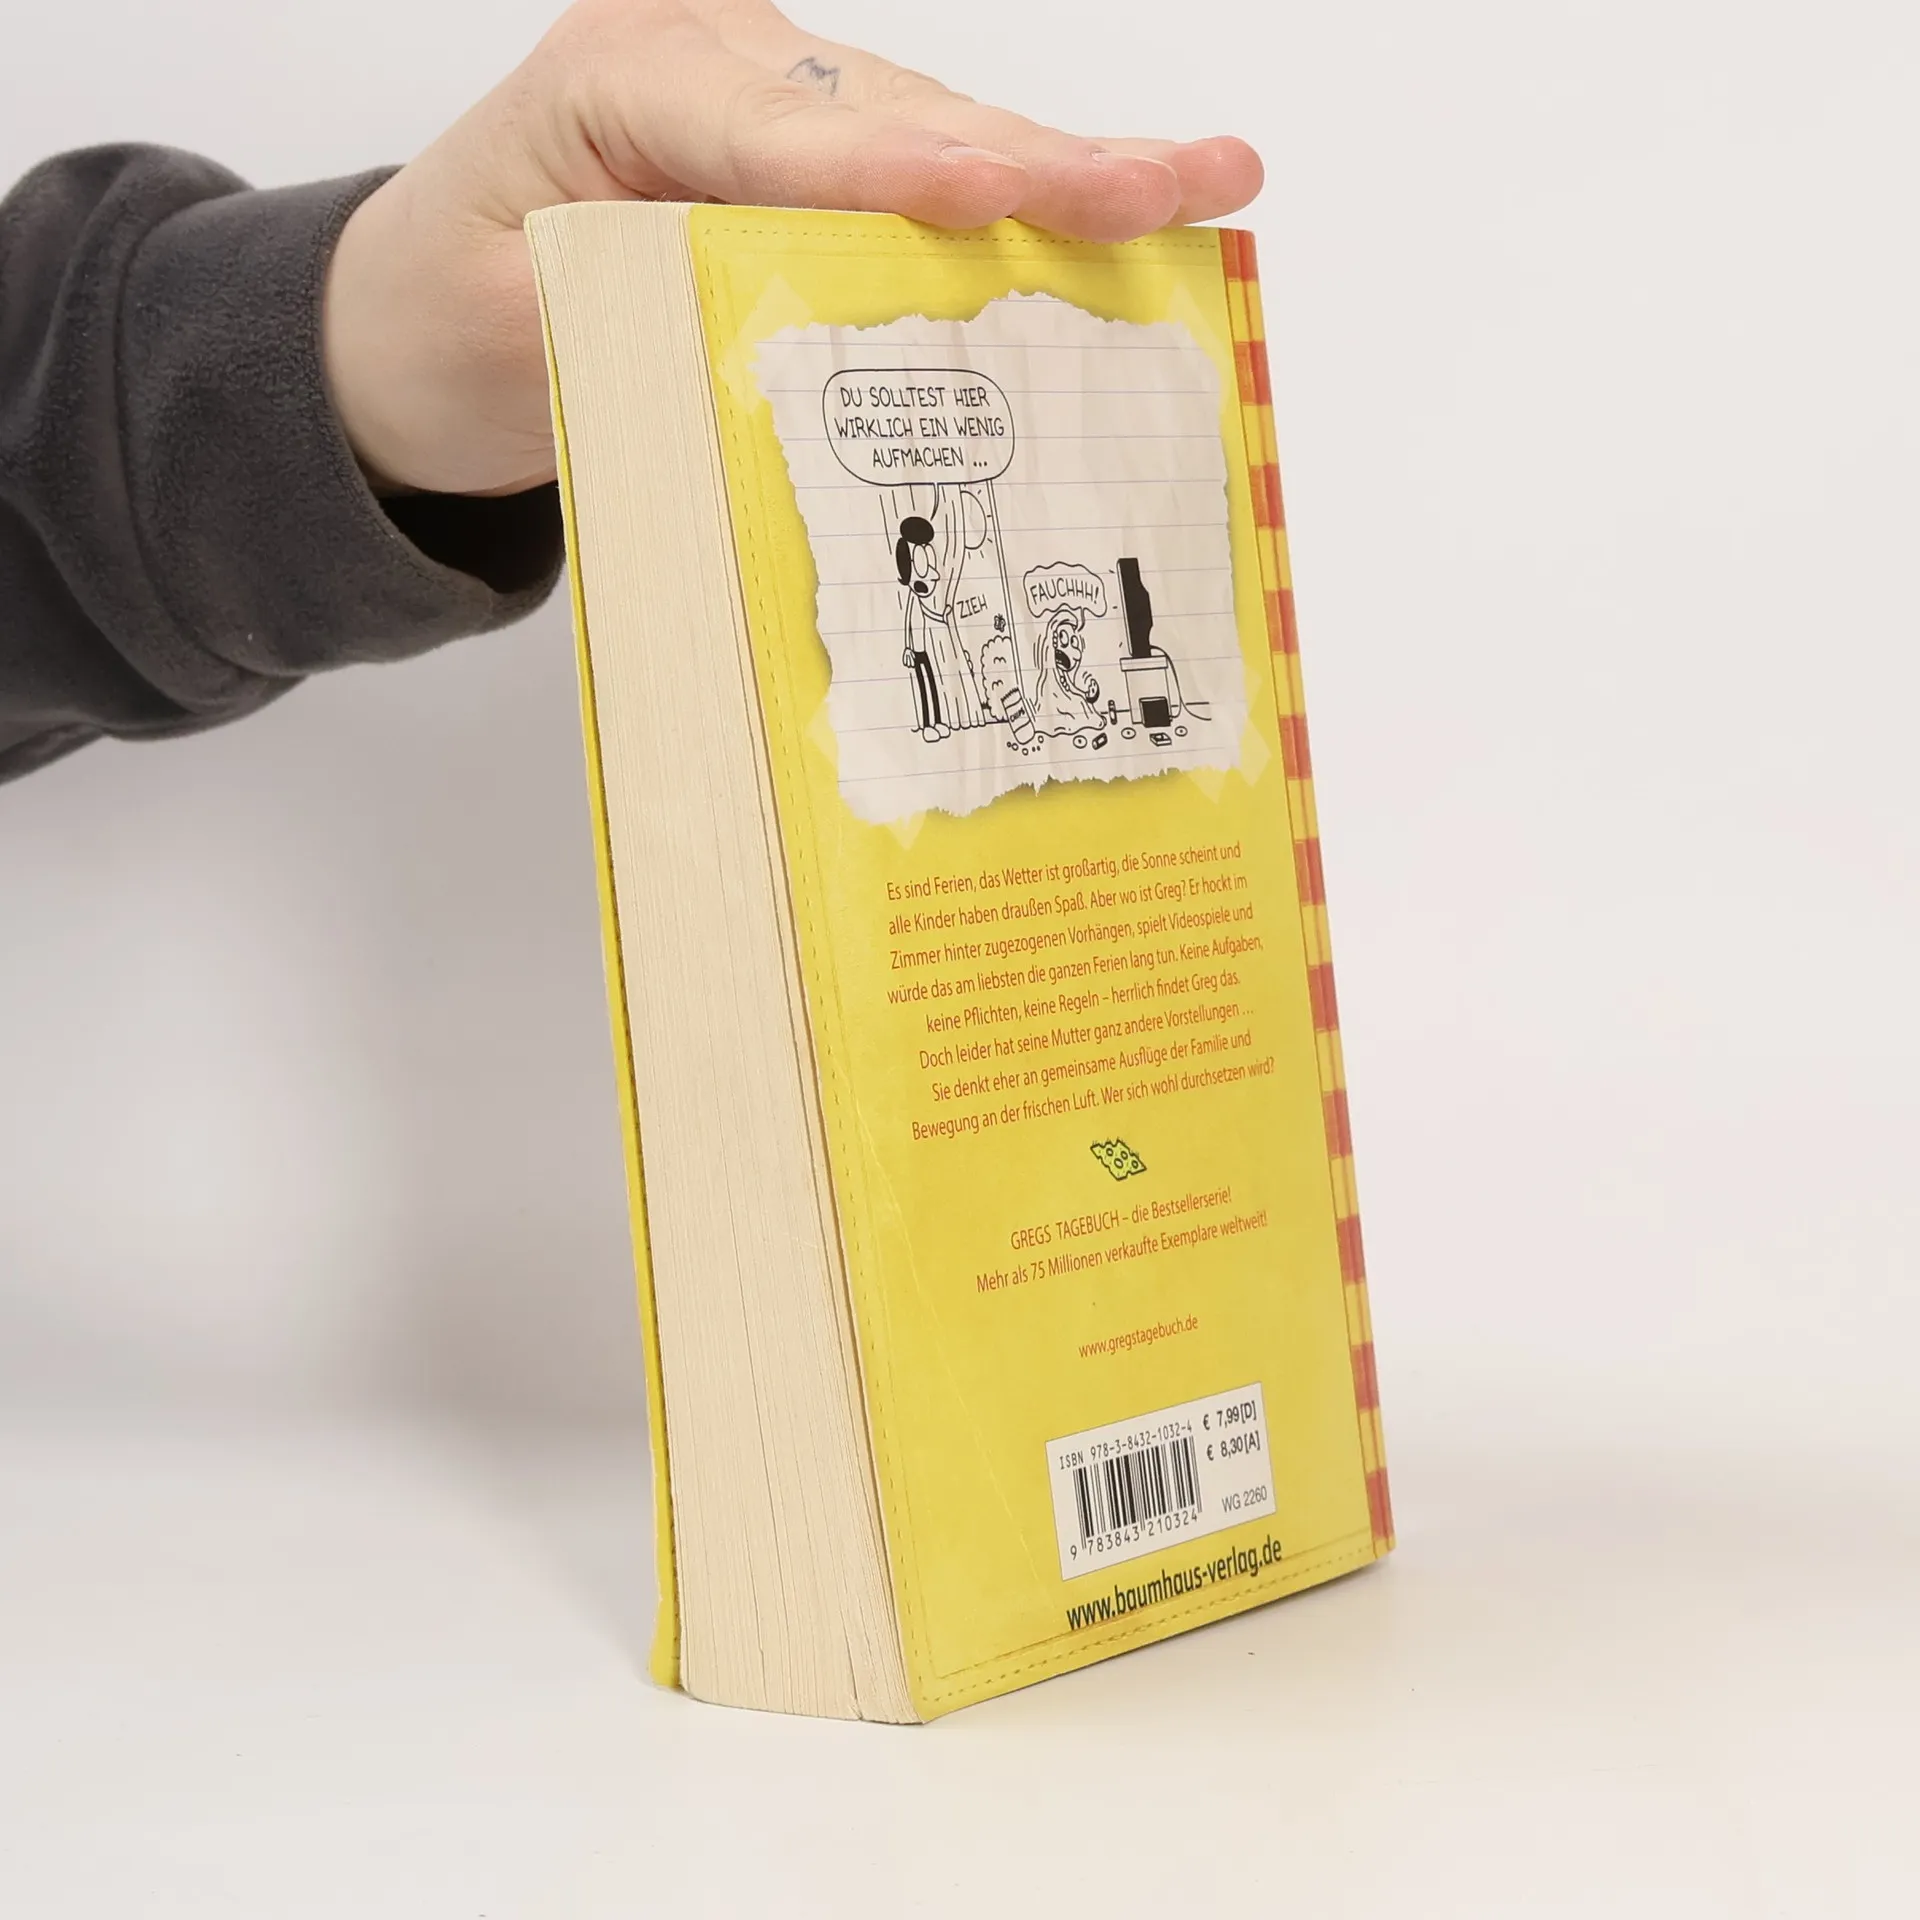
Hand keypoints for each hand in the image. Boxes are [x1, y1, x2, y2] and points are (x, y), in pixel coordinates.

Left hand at [322, 0, 1261, 496]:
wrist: (393, 336)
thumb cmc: (434, 322)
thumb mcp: (507, 329)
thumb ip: (635, 313)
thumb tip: (784, 341)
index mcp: (622, 80)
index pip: (785, 132)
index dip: (907, 170)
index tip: (1008, 193)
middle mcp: (715, 71)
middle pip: (900, 120)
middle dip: (1047, 162)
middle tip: (1188, 180)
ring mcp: (769, 114)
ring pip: (936, 143)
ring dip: (1067, 182)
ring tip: (1202, 191)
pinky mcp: (800, 176)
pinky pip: (922, 192)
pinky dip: (1019, 223)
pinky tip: (1122, 228)